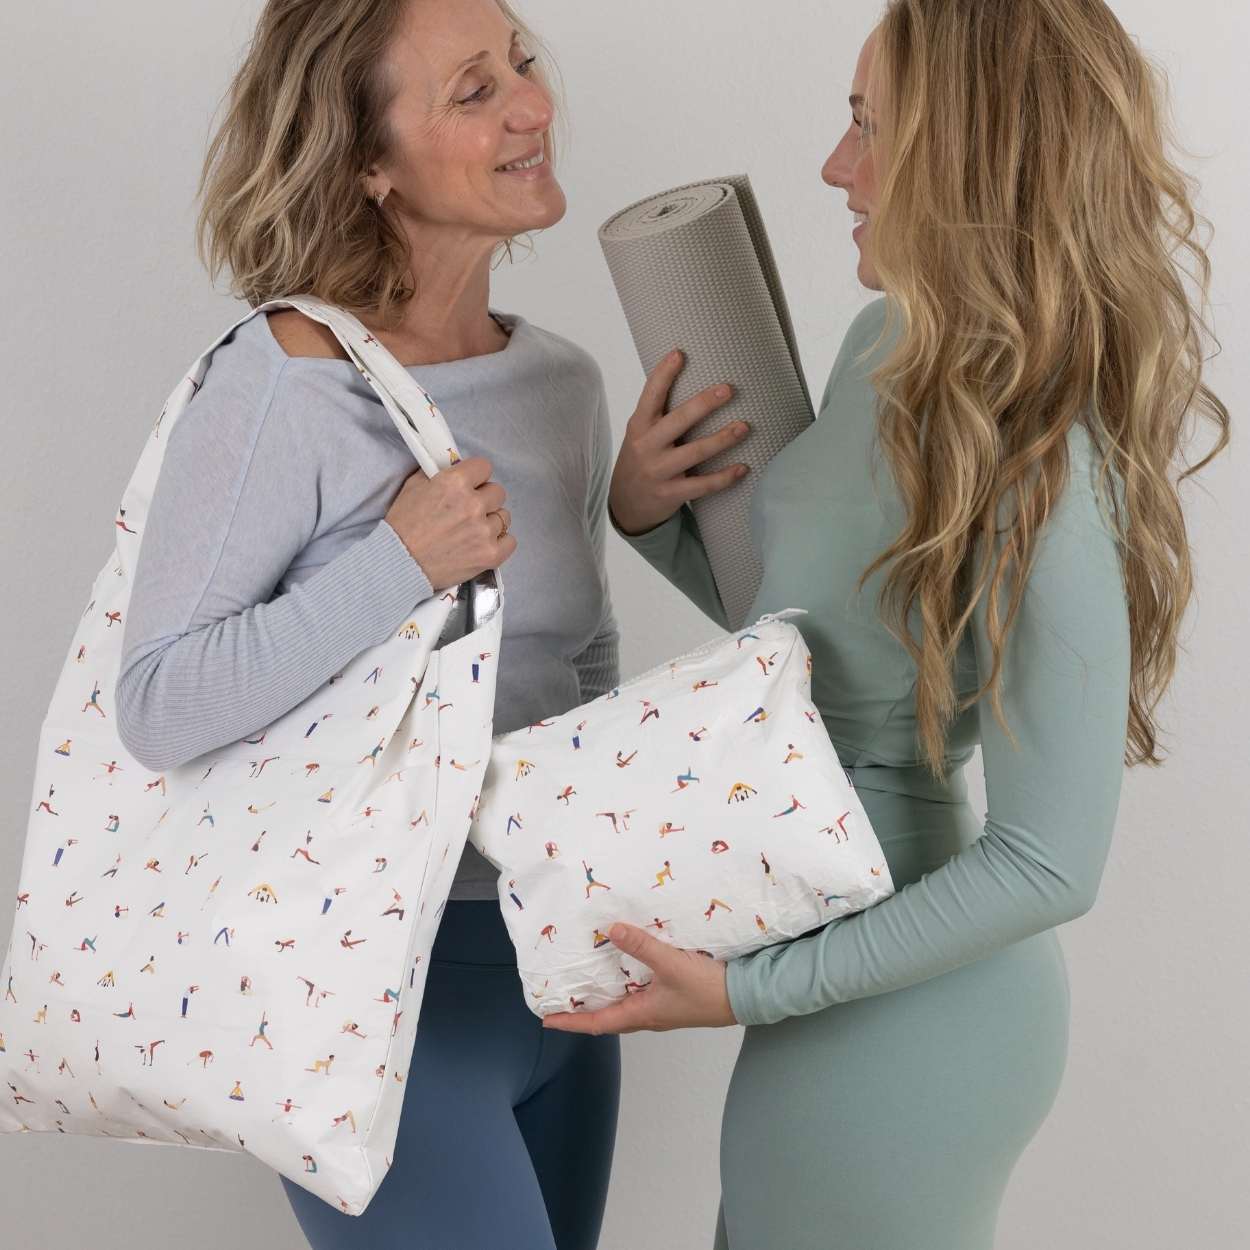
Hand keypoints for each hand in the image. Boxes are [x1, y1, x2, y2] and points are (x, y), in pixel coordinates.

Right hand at [384, 456, 516, 589]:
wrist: (400, 563)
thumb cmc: (403, 524)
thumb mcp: (413, 486)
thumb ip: (438, 473)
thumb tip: (454, 466)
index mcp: (455, 482)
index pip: (484, 467)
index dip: (476, 476)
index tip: (470, 485)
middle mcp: (474, 504)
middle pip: (498, 492)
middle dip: (484, 498)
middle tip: (469, 510)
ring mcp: (484, 531)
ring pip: (504, 517)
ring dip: (491, 520)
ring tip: (474, 530)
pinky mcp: (490, 554)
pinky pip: (510, 541)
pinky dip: (499, 542)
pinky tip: (483, 543)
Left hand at [541, 922, 737, 1034]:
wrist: (745, 996)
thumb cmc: (707, 988)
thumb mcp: (672, 964)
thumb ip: (642, 947)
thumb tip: (610, 930)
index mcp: (641, 1014)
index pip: (597, 1023)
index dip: (571, 1022)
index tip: (547, 1019)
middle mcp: (647, 1015)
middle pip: (607, 1016)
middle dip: (583, 1010)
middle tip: (562, 998)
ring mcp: (661, 1008)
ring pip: (624, 1005)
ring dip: (604, 997)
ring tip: (587, 980)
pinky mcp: (673, 997)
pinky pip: (640, 994)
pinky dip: (625, 984)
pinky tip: (626, 967)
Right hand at [608, 351, 750, 536]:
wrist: (626, 504)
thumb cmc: (641, 458)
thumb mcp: (640, 433)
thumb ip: (659, 413)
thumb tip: (695, 378)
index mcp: (639, 425)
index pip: (650, 395)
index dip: (663, 374)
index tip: (679, 353)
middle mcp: (647, 446)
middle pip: (678, 421)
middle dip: (703, 404)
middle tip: (728, 389)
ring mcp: (658, 471)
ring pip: (694, 453)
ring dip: (721, 439)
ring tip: (744, 427)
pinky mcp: (670, 494)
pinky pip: (701, 485)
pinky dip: (724, 477)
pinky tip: (742, 468)